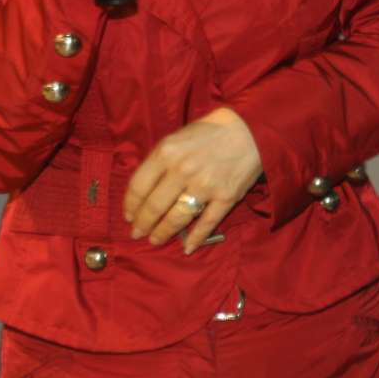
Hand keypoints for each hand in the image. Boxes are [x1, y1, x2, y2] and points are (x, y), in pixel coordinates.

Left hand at [123, 107, 263, 251]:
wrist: (250, 129)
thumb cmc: (210, 131)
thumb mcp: (177, 137)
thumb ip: (161, 160)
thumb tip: (144, 188)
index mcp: (166, 153)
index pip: (138, 186)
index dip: (130, 205)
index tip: (128, 216)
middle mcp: (182, 171)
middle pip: (154, 207)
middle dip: (143, 224)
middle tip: (138, 233)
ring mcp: (205, 186)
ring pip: (176, 219)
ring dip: (163, 233)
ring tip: (156, 240)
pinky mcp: (225, 197)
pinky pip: (207, 223)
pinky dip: (195, 238)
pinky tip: (187, 248)